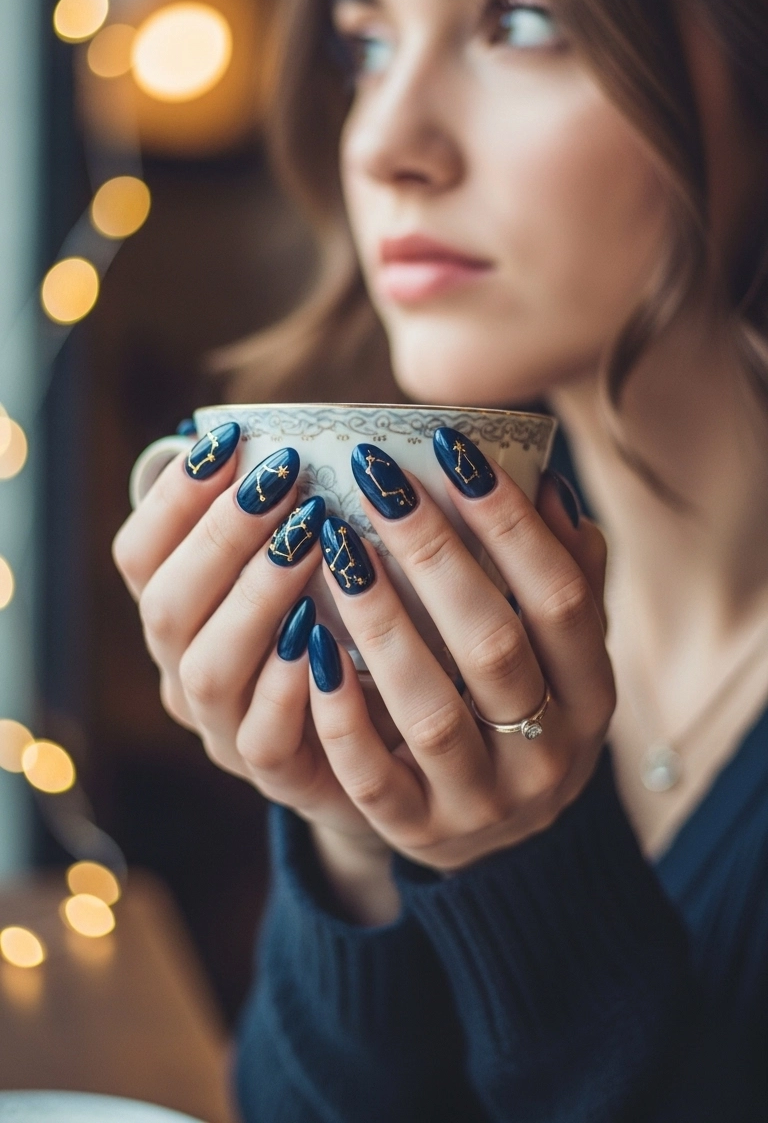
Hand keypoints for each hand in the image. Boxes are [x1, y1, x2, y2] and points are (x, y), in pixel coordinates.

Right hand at [112, 430, 384, 860]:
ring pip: (206, 670)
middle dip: (221, 536)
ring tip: (310, 542)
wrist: (387, 741)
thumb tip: (291, 431)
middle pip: (167, 607)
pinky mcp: (278, 776)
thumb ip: (287, 512)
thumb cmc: (345, 623)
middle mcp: (184, 673)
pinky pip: (263, 739)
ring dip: (255, 598)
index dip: (174, 498)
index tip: (227, 439)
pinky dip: (286, 686)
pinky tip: (321, 638)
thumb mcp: (308, 566)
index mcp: (178, 615)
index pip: (139, 555)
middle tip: (283, 481)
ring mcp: (223, 730)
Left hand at [304, 454, 612, 874]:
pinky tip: (310, 640)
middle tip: (375, 479)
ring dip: (379, 623)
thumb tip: (547, 482)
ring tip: (334, 546)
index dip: (511, 522)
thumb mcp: (562, 648)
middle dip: (432, 554)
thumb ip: (566, 571)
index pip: (562, 597)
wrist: (497, 826)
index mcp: (592, 694)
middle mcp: (547, 754)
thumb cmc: (523, 700)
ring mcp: (480, 801)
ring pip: (427, 711)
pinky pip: (369, 776)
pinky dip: (339, 711)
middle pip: (492, 646)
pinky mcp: (414, 829)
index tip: (452, 448)